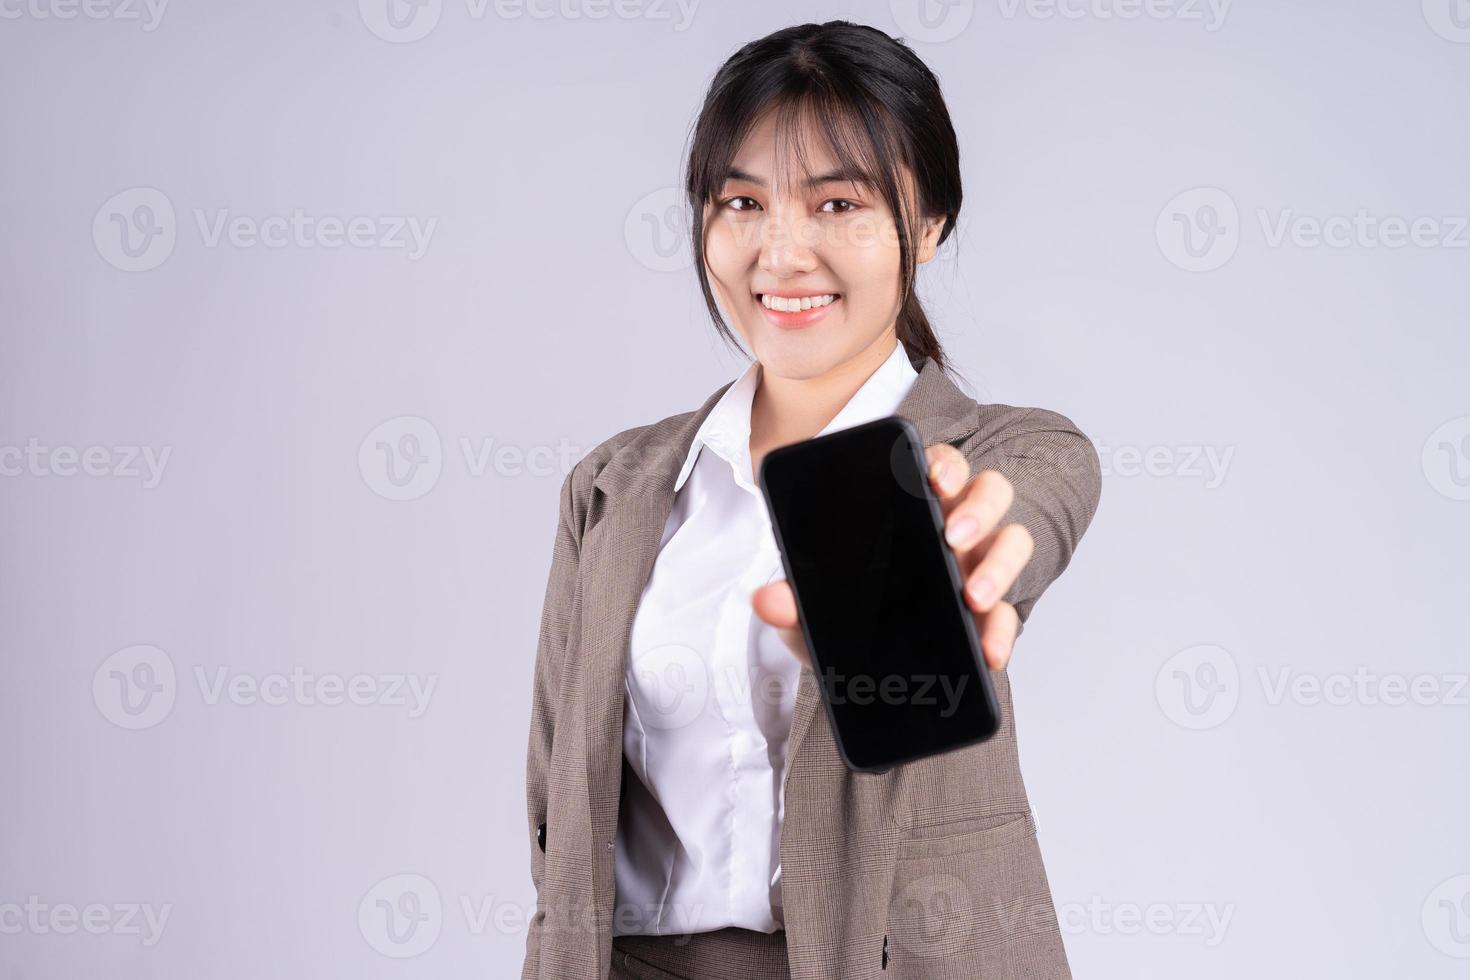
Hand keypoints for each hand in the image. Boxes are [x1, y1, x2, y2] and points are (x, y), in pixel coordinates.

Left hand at [751, 443, 1034, 671]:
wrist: (858, 669)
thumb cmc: (842, 616)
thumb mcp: (810, 609)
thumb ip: (790, 602)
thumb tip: (766, 600)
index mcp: (912, 507)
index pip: (938, 466)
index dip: (943, 463)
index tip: (932, 478)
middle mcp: (954, 527)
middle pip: (988, 491)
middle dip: (978, 507)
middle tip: (952, 534)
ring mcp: (977, 567)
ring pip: (1012, 540)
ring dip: (999, 563)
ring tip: (973, 595)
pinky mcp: (990, 615)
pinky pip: (1009, 615)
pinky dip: (1002, 632)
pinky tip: (989, 652)